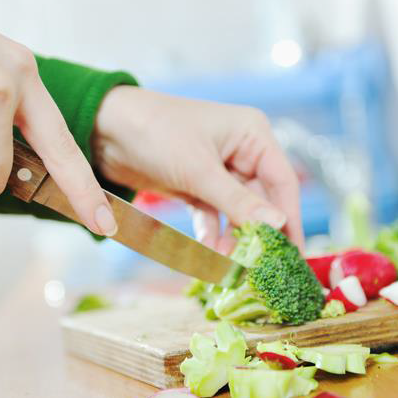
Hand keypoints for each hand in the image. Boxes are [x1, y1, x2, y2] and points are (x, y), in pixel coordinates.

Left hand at [93, 86, 302, 251]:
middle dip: (259, 233)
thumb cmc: (155, 133)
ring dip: (234, 237)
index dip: (290, 219)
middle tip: (264, 267)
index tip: (294, 254)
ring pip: (237, 212)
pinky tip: (208, 251)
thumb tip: (279, 226)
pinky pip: (213, 214)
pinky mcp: (197, 185)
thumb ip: (239, 202)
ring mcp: (219, 169)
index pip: (283, 182)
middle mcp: (241, 150)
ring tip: (231, 265)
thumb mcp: (199, 170)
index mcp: (252, 134)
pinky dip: (211, 233)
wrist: (104, 129)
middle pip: (262, 200)